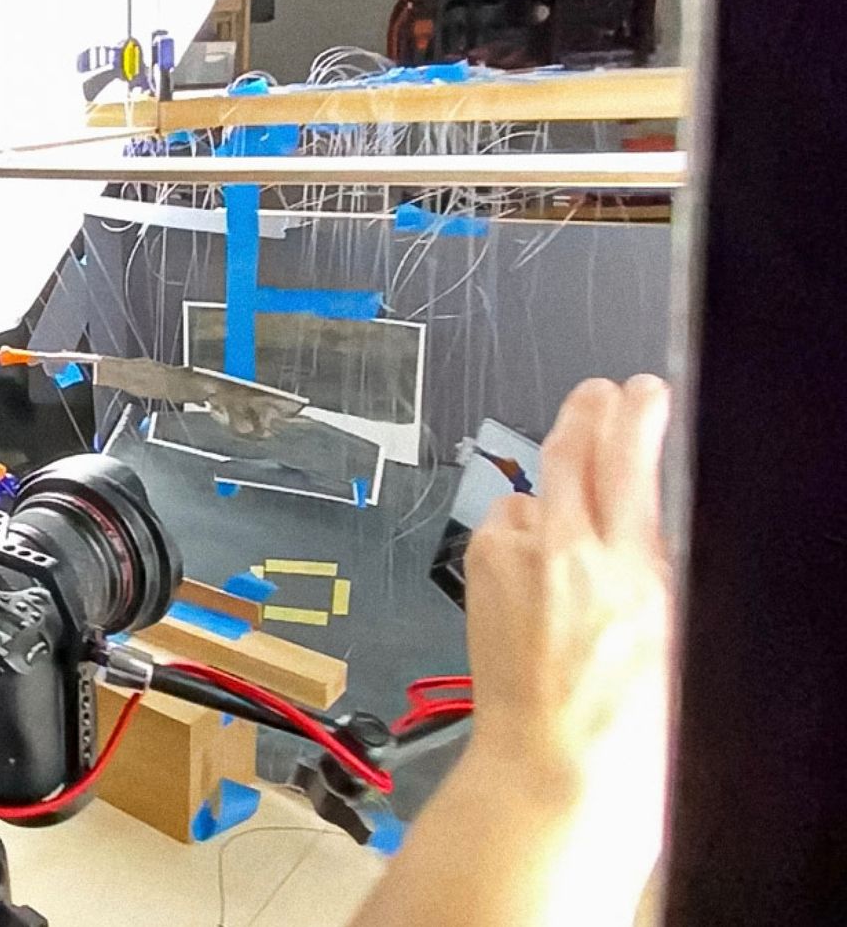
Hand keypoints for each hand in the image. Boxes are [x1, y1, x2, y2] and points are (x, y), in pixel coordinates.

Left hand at [462, 375, 672, 853]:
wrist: (551, 759)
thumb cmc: (625, 720)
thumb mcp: (669, 632)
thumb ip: (652, 568)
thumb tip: (640, 527)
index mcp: (635, 569)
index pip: (633, 461)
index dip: (637, 413)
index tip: (644, 391)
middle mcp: (571, 552)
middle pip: (570, 451)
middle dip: (585, 412)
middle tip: (595, 394)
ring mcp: (517, 559)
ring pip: (531, 495)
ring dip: (546, 499)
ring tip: (559, 537)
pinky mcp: (481, 572)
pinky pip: (501, 529)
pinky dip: (515, 535)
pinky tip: (527, 572)